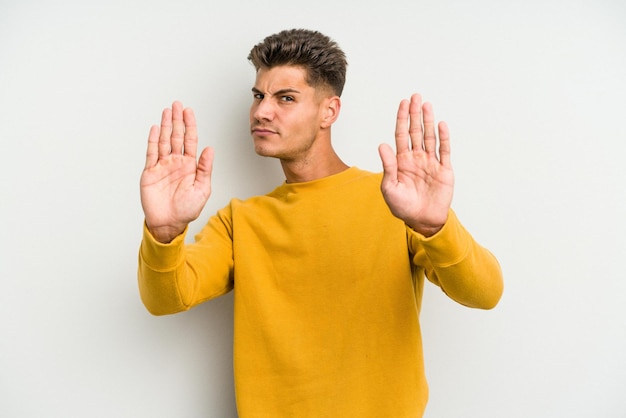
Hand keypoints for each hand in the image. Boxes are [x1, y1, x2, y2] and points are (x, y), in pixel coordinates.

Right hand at [140, 101, 213, 242]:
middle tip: (177, 104)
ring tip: (167, 111)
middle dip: (177, 120)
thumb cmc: (187, 209)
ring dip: (165, 125)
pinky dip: (152, 140)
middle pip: (176, 136)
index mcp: (189, 165)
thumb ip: (205, 168)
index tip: (189, 111)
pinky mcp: (150, 172)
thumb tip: (210, 149)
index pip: (190, 140)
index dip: (190, 125)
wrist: (169, 223)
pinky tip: (155, 128)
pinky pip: (151, 153)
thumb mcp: (202, 189)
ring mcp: (162, 166)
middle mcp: (176, 162)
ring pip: (164, 141)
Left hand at [378, 93, 453, 236]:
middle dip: (415, 114)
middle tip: (415, 96)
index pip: (401, 135)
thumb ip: (388, 165)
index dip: (402, 119)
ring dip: (428, 121)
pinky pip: (444, 151)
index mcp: (402, 161)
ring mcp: (430, 162)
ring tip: (427, 105)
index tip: (402, 103)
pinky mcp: (443, 170)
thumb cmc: (403, 207)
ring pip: (429, 137)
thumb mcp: (390, 187)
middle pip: (415, 131)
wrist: (422, 221)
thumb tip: (382, 145)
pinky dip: (443, 137)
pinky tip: (441, 124)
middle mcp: (416, 158)